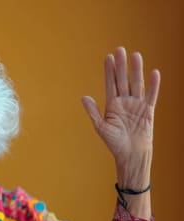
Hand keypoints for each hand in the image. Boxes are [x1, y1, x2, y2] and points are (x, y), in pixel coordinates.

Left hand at [81, 47, 159, 187]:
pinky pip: (151, 96)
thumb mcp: (101, 127)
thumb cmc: (115, 143)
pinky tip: (154, 73)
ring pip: (137, 84)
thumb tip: (84, 97)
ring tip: (136, 55)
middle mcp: (125, 102)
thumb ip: (93, 111)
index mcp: (112, 105)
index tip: (108, 57)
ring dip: (136, 70)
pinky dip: (153, 85)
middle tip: (120, 49)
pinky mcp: (148, 111)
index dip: (109, 71)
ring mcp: (137, 105)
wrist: (131, 154)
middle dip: (121, 66)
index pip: (110, 84)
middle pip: (123, 80)